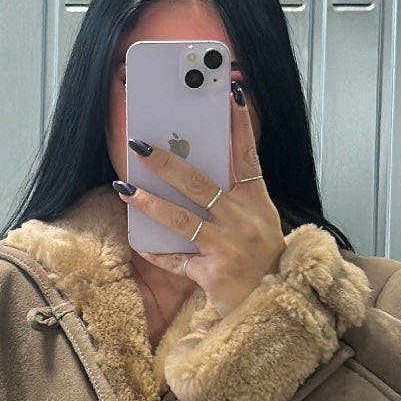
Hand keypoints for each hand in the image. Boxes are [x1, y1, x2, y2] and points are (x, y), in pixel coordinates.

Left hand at [114, 86, 285, 316]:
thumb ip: (235, 200)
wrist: (275, 307)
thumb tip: (194, 174)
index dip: (241, 124)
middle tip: (140, 146)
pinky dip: (158, 252)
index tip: (231, 93)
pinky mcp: (213, 273)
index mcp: (258, 204)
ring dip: (149, 202)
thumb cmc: (264, 262)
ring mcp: (228, 247)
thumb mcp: (260, 224)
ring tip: (124, 188)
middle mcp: (243, 221)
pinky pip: (177, 259)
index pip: (249, 156)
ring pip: (180, 219)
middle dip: (167, 163)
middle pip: (200, 184)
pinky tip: (139, 242)